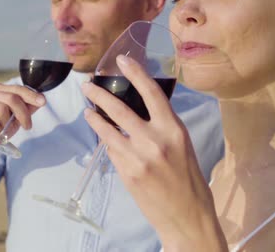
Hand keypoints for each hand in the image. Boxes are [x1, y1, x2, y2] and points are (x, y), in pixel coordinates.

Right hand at [0, 82, 45, 157]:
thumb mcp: (12, 120)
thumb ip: (25, 110)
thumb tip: (40, 101)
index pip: (16, 88)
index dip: (31, 95)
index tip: (43, 102)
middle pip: (11, 98)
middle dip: (23, 114)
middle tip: (27, 126)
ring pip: (1, 110)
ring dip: (6, 125)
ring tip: (2, 132)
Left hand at [82, 55, 225, 250]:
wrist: (187, 214)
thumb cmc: (187, 178)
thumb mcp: (182, 144)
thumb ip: (162, 125)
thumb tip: (139, 107)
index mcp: (174, 128)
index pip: (152, 92)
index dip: (135, 73)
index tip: (121, 60)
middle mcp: (156, 139)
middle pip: (120, 108)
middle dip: (99, 95)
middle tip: (86, 85)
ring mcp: (139, 156)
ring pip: (107, 129)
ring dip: (94, 117)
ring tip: (86, 110)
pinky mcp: (127, 172)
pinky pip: (111, 150)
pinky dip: (105, 141)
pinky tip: (101, 136)